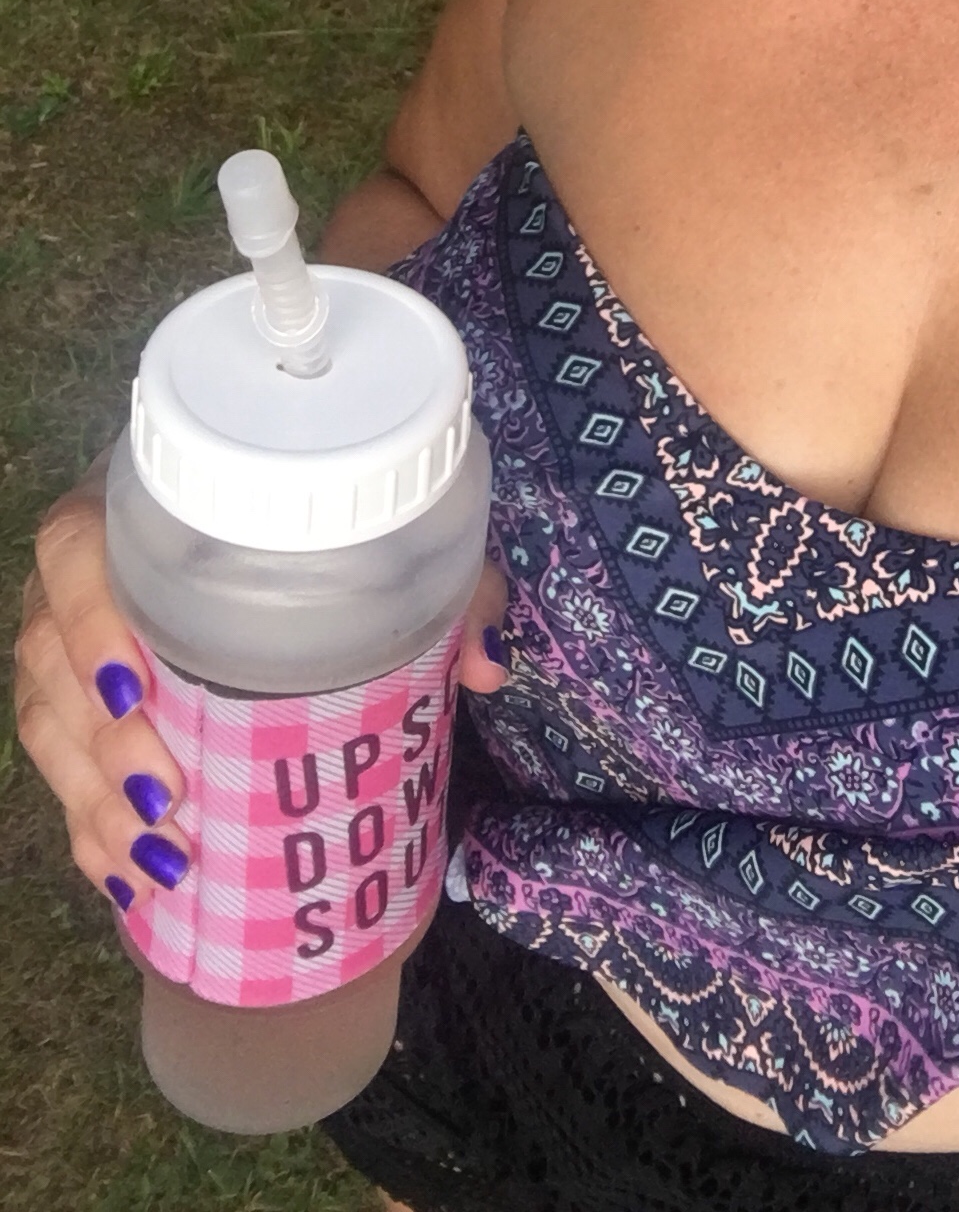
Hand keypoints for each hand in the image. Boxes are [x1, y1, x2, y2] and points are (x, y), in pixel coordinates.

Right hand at [14, 457, 509, 914]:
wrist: (296, 535)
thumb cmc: (336, 526)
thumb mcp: (396, 541)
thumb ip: (448, 589)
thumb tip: (488, 665)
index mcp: (145, 504)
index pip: (73, 544)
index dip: (87, 617)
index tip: (136, 688)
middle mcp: (92, 570)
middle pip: (48, 654)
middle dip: (100, 742)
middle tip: (169, 796)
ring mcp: (74, 640)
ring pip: (47, 722)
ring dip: (94, 800)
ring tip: (161, 856)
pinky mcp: (79, 703)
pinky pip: (60, 772)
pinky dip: (91, 831)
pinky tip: (132, 877)